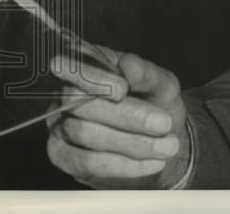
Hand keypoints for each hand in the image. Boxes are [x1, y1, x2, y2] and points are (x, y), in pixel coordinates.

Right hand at [45, 46, 188, 188]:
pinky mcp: (64, 156)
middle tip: (164, 124)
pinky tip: (151, 163)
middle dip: (127, 116)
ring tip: (167, 146)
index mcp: (92, 65)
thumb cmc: (157, 103)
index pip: (75, 65)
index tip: (123, 90)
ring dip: (132, 143)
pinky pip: (86, 162)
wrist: (161, 140)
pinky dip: (123, 164)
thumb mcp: (163, 84)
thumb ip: (146, 73)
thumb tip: (128, 65)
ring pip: (85, 133)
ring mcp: (62, 125)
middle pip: (81, 103)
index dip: (94, 79)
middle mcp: (69, 93)